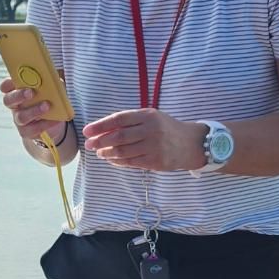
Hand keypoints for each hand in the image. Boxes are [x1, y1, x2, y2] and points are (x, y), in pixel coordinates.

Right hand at [0, 78, 67, 145]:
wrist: (52, 122)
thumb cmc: (49, 100)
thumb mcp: (50, 89)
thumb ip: (50, 83)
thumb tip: (56, 80)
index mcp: (17, 91)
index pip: (6, 87)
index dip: (8, 83)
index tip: (14, 80)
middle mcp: (15, 106)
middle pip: (9, 100)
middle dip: (19, 95)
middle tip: (30, 92)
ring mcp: (19, 119)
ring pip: (21, 116)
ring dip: (34, 110)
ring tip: (47, 106)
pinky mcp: (26, 132)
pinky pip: (33, 129)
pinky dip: (45, 124)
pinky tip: (55, 119)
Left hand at [83, 110, 205, 170]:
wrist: (190, 143)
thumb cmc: (165, 128)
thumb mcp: (151, 117)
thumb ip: (130, 121)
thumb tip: (102, 129)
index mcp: (148, 115)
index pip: (119, 119)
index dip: (101, 125)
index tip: (87, 131)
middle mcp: (151, 130)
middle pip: (118, 137)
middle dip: (100, 141)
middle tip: (89, 145)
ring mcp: (154, 147)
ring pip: (123, 151)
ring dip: (107, 153)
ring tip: (99, 153)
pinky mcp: (155, 161)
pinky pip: (131, 162)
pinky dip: (117, 161)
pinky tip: (111, 159)